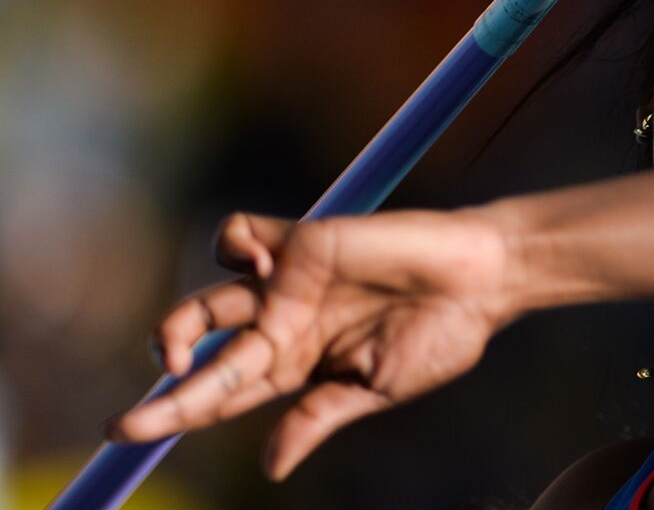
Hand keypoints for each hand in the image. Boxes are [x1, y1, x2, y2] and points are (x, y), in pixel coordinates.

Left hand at [104, 209, 513, 479]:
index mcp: (300, 365)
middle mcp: (286, 323)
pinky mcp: (303, 240)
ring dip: (180, 323)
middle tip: (145, 401)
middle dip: (166, 376)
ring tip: (178, 350)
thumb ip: (317, 417)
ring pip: (210, 297)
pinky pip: (241, 236)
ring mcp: (291, 280)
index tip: (122, 433)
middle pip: (204, 349)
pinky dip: (231, 247)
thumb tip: (270, 468)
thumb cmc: (442, 337)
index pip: (224, 393)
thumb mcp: (375, 388)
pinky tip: (255, 269)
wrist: (482, 281)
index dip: (172, 414)